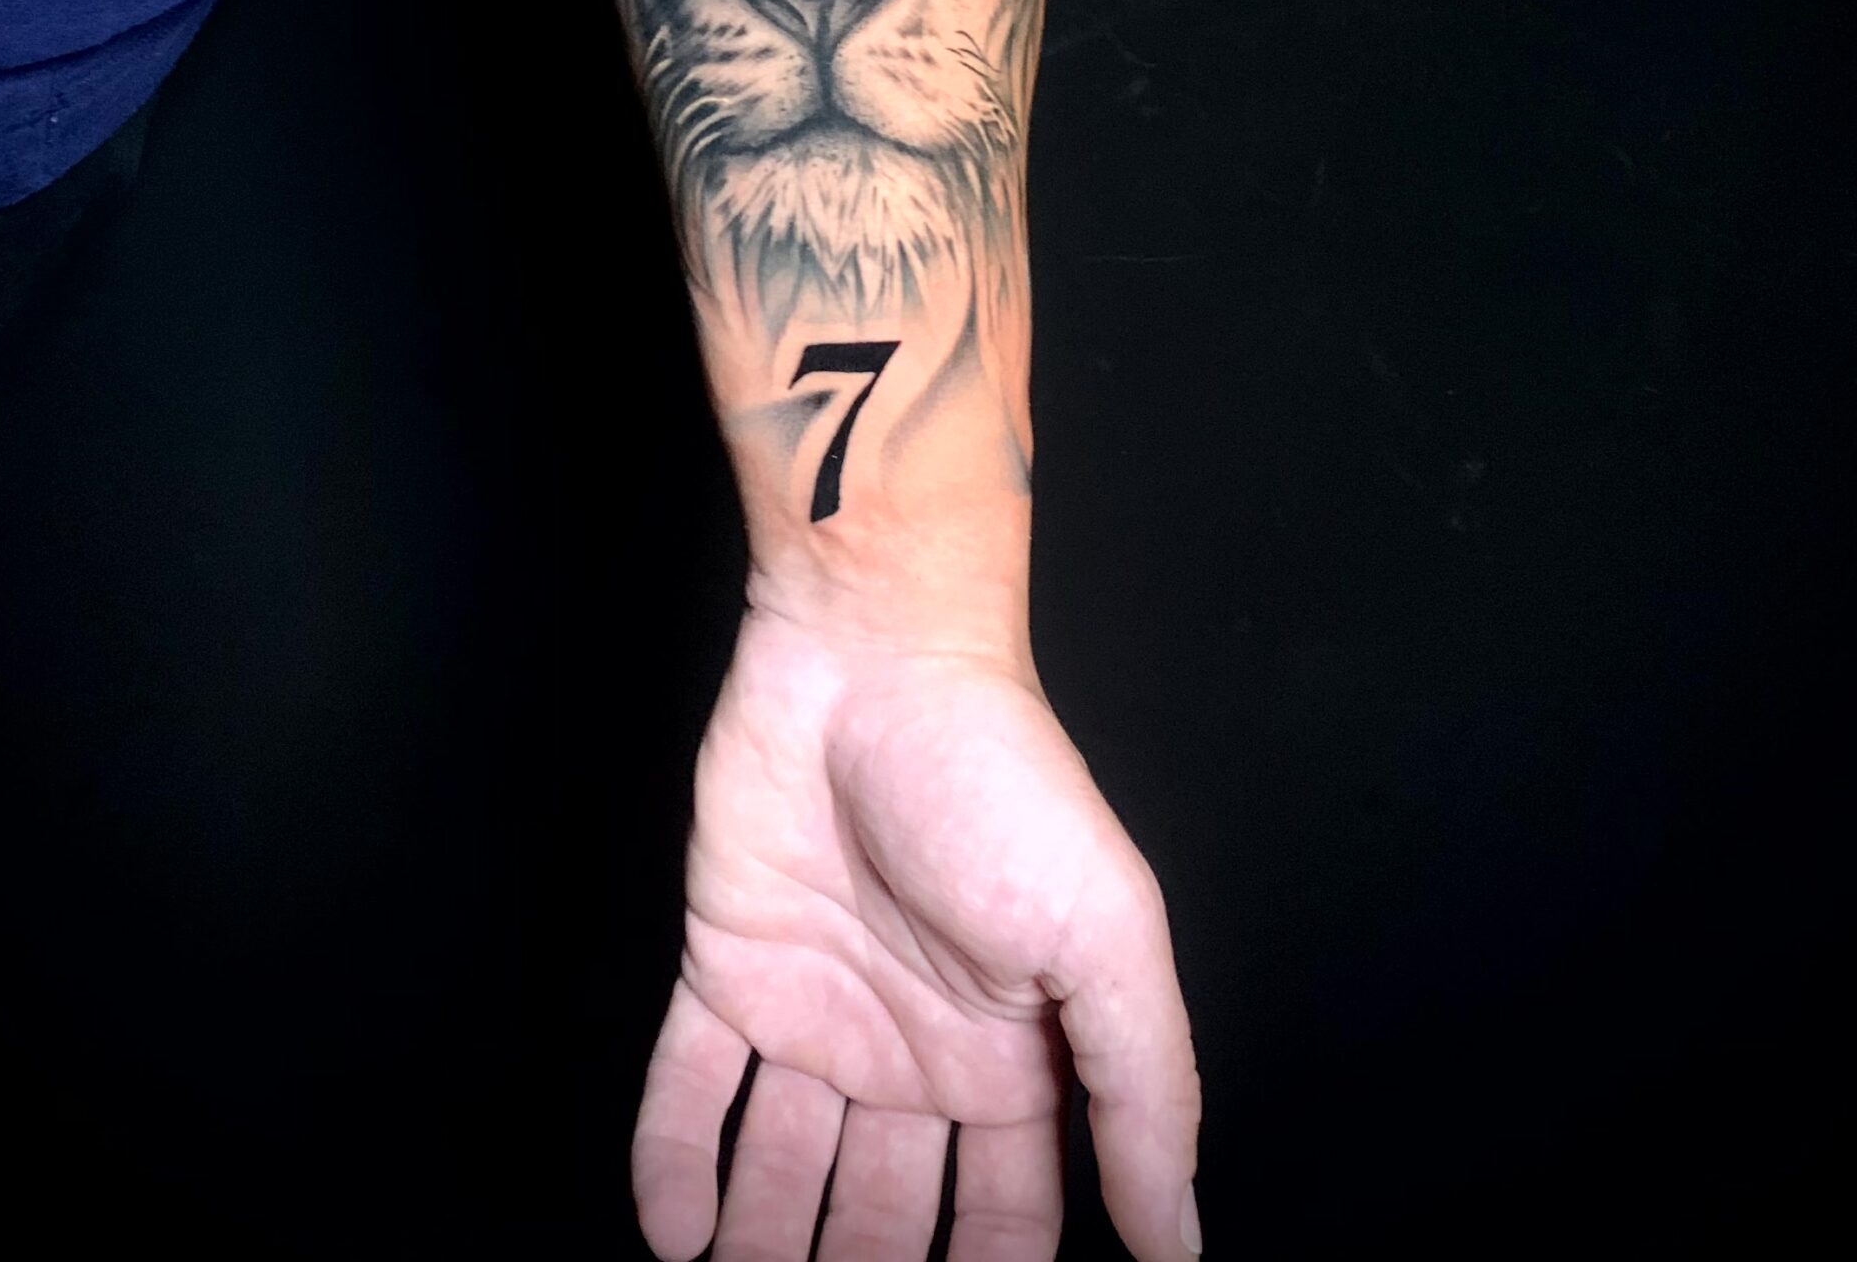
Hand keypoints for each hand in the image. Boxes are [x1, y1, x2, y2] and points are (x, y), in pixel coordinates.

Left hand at [632, 607, 1201, 1261]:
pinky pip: (691, 1092)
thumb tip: (1182, 1246)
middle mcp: (914, 1052)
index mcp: (1013, 1057)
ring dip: (762, 1247)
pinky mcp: (729, 969)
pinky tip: (676, 1234)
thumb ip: (1146, 1093)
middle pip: (885, 1217)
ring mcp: (817, 1011)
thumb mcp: (1109, 936)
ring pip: (782, 1173)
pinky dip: (674, 1167)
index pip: (1006, 1218)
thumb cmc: (1003, 781)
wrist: (872, 653)